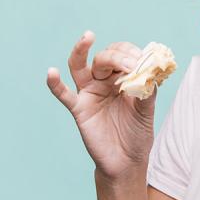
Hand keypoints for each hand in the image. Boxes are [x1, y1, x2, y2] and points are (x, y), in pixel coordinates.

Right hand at [46, 31, 156, 180]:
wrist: (127, 162)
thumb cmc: (137, 134)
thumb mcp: (146, 110)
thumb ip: (146, 90)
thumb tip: (148, 71)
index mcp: (121, 78)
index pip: (122, 54)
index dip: (131, 54)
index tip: (142, 61)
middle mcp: (103, 81)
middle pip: (104, 58)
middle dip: (117, 57)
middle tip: (131, 65)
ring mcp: (89, 93)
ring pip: (80, 66)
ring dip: (81, 50)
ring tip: (87, 37)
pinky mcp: (79, 109)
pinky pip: (64, 94)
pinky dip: (55, 83)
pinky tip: (51, 72)